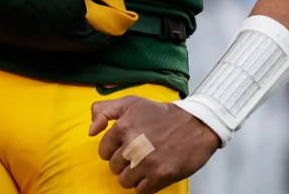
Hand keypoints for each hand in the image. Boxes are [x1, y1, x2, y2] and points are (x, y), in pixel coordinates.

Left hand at [90, 95, 221, 192]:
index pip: (103, 151)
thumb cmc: (164, 114)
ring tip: (148, 162)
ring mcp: (146, 162)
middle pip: (114, 168)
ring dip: (135, 175)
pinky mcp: (160, 176)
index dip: (116, 149)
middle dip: (125, 162)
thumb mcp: (133, 102)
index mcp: (124, 126)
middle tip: (141, 152)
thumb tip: (91, 131)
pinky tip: (155, 171)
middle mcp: (133, 145)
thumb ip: (105, 110)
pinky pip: (140, 191)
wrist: (198, 124)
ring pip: (125, 181)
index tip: (129, 144)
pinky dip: (146, 184)